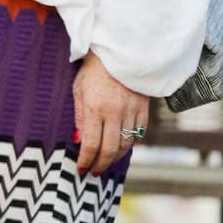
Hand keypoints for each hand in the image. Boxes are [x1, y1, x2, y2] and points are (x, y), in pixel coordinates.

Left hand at [73, 53, 148, 177]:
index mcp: (95, 108)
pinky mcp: (143, 108)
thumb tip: (79, 141)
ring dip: (116, 157)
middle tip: (94, 172)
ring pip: (126, 145)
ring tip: (107, 161)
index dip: (86, 161)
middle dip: (100, 165)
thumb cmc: (94, 68)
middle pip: (110, 150)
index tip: (82, 170)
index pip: (91, 145)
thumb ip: (80, 117)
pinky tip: (122, 146)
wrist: (121, 50)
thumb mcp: (78, 89)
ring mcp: (131, 111)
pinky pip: (139, 133)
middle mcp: (114, 112)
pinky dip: (130, 143)